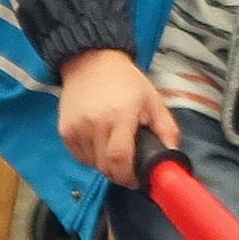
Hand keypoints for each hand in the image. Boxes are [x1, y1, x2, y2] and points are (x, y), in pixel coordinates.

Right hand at [57, 49, 177, 186]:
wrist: (91, 61)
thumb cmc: (124, 80)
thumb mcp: (153, 101)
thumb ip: (167, 130)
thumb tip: (173, 157)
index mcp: (120, 115)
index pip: (120, 159)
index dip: (129, 177)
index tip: (137, 179)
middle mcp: (95, 123)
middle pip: (105, 167)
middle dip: (120, 174)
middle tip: (129, 165)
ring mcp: (77, 127)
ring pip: (92, 165)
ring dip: (105, 165)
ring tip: (113, 146)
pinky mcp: (65, 131)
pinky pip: (79, 157)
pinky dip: (91, 158)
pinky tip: (99, 141)